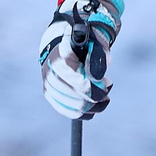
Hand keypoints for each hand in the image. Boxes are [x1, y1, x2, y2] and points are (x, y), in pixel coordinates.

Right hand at [38, 0, 122, 119]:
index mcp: (61, 56)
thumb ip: (98, 57)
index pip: (77, 80)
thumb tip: (96, 78)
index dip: (95, 87)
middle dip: (96, 98)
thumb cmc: (84, 43)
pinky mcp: (49, 94)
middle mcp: (50, 71)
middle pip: (76, 97)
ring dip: (93, 106)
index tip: (107, 83)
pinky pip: (67, 111)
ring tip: (103, 99)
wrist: (65, 42)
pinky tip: (93, 107)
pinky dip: (83, 113)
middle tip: (107, 90)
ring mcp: (48, 84)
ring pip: (74, 107)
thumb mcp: (96, 43)